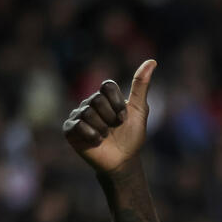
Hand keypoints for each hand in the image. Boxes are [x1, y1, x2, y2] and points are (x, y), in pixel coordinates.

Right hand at [63, 59, 156, 175]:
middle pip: (97, 100)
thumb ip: (141, 86)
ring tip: (105, 136)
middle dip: (110, 118)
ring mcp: (78, 115)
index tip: (123, 117)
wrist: (123, 160)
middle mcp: (89, 103)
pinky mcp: (70, 129)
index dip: (117, 103)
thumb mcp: (139, 110)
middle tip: (114, 128)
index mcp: (105, 96)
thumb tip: (152, 61)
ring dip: (102, 129)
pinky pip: (77, 125)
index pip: (107, 86)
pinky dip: (91, 135)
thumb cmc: (131, 136)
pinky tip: (97, 141)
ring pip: (88, 113)